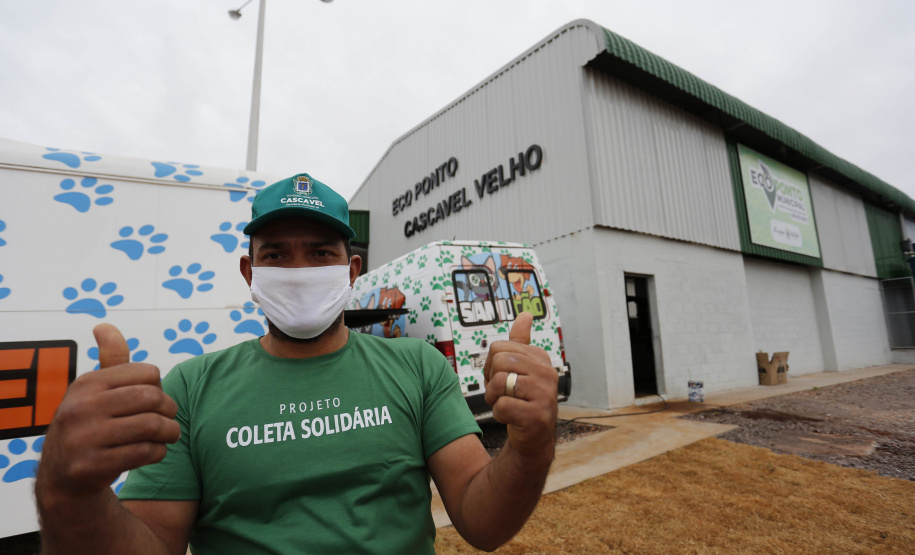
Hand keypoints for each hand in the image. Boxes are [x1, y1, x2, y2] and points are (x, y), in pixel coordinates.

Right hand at [37, 324, 179, 501]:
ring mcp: (84, 438)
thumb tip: (104, 326)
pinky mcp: (91, 465)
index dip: (160, 387)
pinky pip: (144, 452)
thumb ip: (109, 359)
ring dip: (170, 432)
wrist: (61, 475)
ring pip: (152, 426)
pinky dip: (159, 452)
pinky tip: (154, 451)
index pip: (148, 373)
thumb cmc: (89, 424)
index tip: (155, 399)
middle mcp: (81, 408)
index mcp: (87, 383)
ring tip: (168, 435)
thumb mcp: (94, 390)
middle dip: (170, 410)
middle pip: (152, 398)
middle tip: (169, 419)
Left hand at [483, 312, 557, 456]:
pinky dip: (499, 414)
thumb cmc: (523, 398)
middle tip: (502, 393)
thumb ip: (521, 341)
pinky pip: (502, 406)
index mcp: (540, 357)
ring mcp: (544, 393)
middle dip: (491, 381)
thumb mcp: (522, 367)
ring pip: (499, 382)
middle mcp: (546, 372)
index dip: (491, 365)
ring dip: (493, 398)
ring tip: (505, 403)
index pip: (498, 347)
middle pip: (498, 362)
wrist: (534, 436)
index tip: (503, 377)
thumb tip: (525, 314)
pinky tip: (511, 417)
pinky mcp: (537, 415)